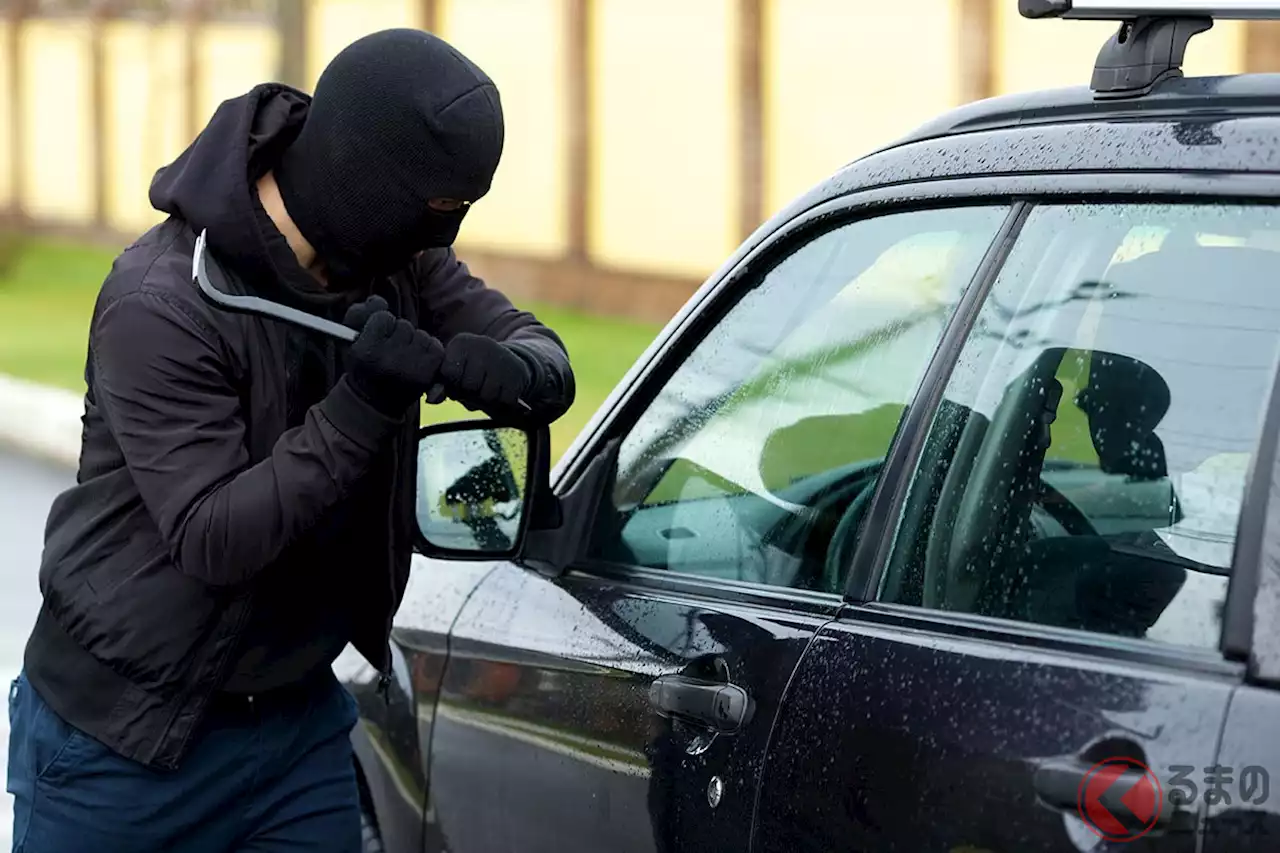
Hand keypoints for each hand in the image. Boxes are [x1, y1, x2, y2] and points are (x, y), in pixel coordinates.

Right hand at [343, 298, 444, 416]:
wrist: (376, 402)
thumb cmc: (364, 367)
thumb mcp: (350, 340)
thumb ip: (359, 313)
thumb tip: (378, 300)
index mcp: (367, 352)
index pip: (383, 317)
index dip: (381, 326)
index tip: (377, 340)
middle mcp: (390, 360)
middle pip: (404, 325)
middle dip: (398, 335)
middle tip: (391, 353)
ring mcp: (412, 367)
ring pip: (420, 334)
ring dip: (413, 343)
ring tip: (403, 360)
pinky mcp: (430, 373)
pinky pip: (434, 345)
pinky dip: (428, 351)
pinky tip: (417, 363)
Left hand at [437, 333, 531, 414]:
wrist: (509, 364)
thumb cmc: (474, 372)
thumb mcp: (456, 374)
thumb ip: (440, 385)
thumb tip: (432, 398)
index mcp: (461, 343)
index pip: (449, 373)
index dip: (453, 384)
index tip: (459, 380)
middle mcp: (482, 344)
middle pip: (469, 385)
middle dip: (470, 393)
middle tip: (476, 385)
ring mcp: (502, 357)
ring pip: (487, 394)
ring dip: (487, 399)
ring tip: (488, 388)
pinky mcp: (517, 372)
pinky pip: (504, 399)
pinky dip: (502, 401)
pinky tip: (501, 390)